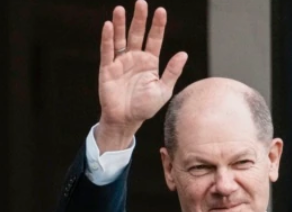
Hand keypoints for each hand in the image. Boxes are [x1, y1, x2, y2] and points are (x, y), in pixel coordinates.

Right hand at [96, 1, 187, 151]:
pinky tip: (108, 26)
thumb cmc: (145, 106)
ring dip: (120, 24)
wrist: (126, 120)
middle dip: (140, 19)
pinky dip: (107, 39)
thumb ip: (172, 71)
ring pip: (121, 38)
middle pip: (137, 34)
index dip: (158, 26)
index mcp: (150, 62)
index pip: (155, 39)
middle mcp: (135, 58)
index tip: (161, 11)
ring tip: (120, 9)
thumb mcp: (163, 89)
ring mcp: (121, 62)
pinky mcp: (107, 68)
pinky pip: (107, 51)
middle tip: (141, 3)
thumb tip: (184, 53)